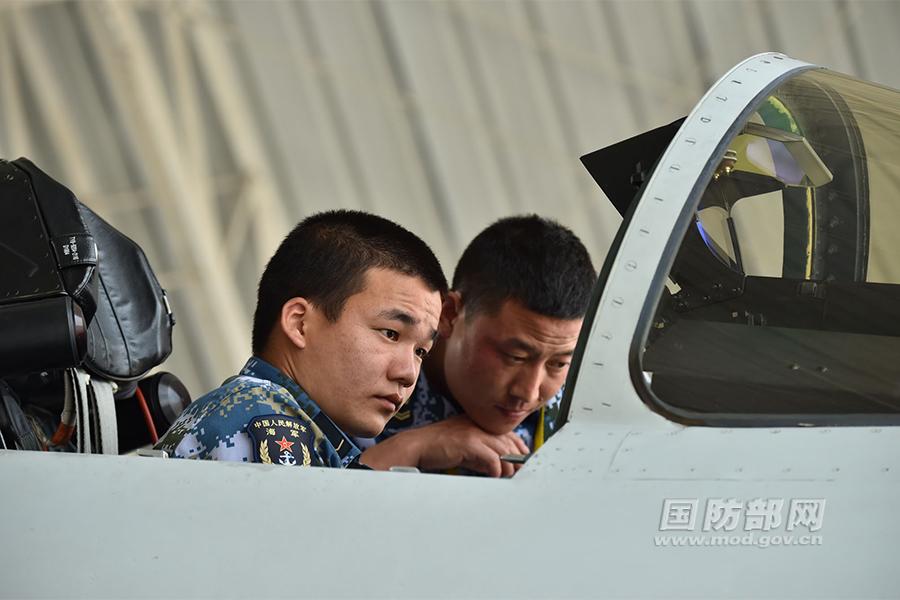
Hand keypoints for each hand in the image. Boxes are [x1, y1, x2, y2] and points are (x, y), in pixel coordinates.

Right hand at [360, 415, 528, 476]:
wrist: (417, 446)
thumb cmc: (438, 449)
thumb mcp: (464, 449)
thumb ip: (481, 456)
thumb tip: (498, 468)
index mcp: (478, 423)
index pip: (507, 433)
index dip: (519, 447)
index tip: (522, 460)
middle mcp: (479, 425)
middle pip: (509, 441)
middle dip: (517, 459)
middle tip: (518, 473)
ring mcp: (474, 433)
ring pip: (503, 450)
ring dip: (508, 467)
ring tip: (507, 477)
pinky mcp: (469, 443)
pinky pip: (492, 458)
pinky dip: (496, 469)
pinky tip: (494, 476)